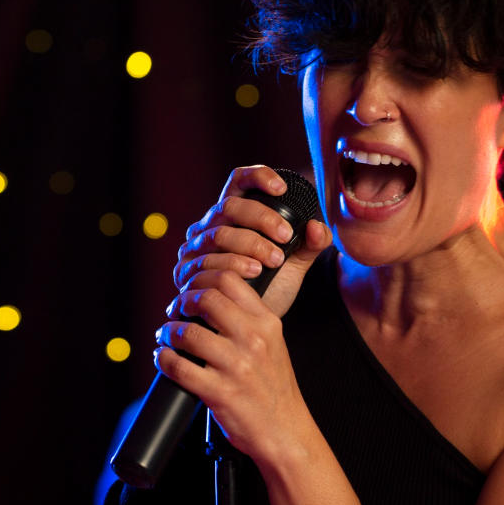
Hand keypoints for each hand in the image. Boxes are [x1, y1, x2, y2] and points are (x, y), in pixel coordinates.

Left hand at [154, 267, 299, 459]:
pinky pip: (178, 367)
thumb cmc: (273, 388)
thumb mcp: (271, 343)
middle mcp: (253, 339)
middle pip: (206, 298)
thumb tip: (208, 297)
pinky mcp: (220, 392)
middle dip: (182, 302)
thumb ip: (247, 318)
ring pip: (188, 333)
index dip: (201, 278)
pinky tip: (162, 358)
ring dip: (168, 332)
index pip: (229, 279)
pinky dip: (163, 359)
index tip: (190, 289)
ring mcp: (236, 366)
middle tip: (175, 311)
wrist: (285, 432)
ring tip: (165, 337)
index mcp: (267, 322)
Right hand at [173, 165, 328, 317]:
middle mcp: (210, 225)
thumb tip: (318, 227)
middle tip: (286, 236)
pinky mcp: (185, 273)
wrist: (246, 327)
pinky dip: (232, 265)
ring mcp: (194, 249)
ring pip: (218, 234)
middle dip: (261, 218)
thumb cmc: (270, 288)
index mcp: (234, 215)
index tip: (281, 189)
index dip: (257, 177)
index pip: (238, 181)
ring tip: (274, 260)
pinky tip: (252, 274)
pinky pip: (205, 262)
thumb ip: (310, 246)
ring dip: (249, 244)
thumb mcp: (295, 266)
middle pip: (230, 206)